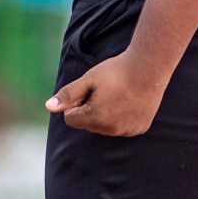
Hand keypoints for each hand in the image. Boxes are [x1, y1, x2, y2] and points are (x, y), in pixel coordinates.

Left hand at [45, 50, 167, 136]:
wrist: (149, 67)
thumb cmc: (116, 71)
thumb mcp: (88, 79)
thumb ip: (68, 95)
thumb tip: (48, 107)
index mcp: (95, 118)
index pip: (70, 118)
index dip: (76, 102)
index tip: (89, 89)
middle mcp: (111, 130)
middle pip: (87, 124)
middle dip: (90, 109)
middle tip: (106, 89)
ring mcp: (127, 131)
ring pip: (104, 126)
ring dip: (106, 114)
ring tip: (119, 94)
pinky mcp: (139, 129)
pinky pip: (121, 126)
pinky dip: (122, 116)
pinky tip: (130, 100)